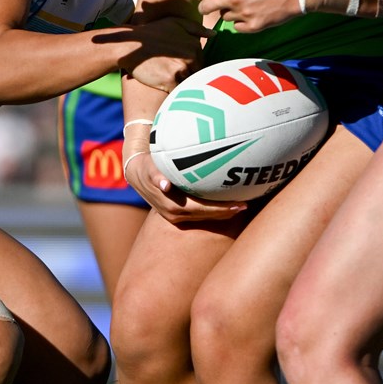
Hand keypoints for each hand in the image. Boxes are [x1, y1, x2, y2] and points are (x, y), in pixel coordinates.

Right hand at [120, 15, 208, 92]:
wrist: (130, 45)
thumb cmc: (153, 32)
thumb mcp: (175, 23)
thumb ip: (196, 29)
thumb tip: (214, 34)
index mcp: (195, 45)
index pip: (201, 63)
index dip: (190, 66)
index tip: (177, 63)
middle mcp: (191, 57)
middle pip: (196, 74)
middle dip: (187, 75)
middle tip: (170, 71)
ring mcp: (181, 69)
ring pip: (188, 83)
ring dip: (180, 84)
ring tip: (166, 77)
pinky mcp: (170, 80)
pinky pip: (178, 91)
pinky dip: (173, 91)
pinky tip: (163, 84)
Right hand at [125, 151, 247, 224]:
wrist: (136, 174)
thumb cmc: (147, 167)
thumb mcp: (150, 169)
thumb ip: (157, 176)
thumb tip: (165, 185)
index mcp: (172, 207)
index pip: (203, 210)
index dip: (221, 209)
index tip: (238, 204)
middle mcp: (175, 215)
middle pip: (207, 216)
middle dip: (226, 212)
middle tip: (246, 205)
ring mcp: (177, 216)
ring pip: (205, 216)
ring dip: (222, 212)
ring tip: (241, 205)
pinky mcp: (179, 213)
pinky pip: (201, 213)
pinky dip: (214, 209)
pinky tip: (227, 203)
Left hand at [193, 0, 301, 31]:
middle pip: (206, 7)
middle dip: (203, 7)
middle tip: (206, 7)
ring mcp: (243, 14)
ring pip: (224, 17)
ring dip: (229, 12)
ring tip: (244, 5)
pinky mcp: (253, 26)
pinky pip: (237, 27)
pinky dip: (241, 22)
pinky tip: (251, 14)